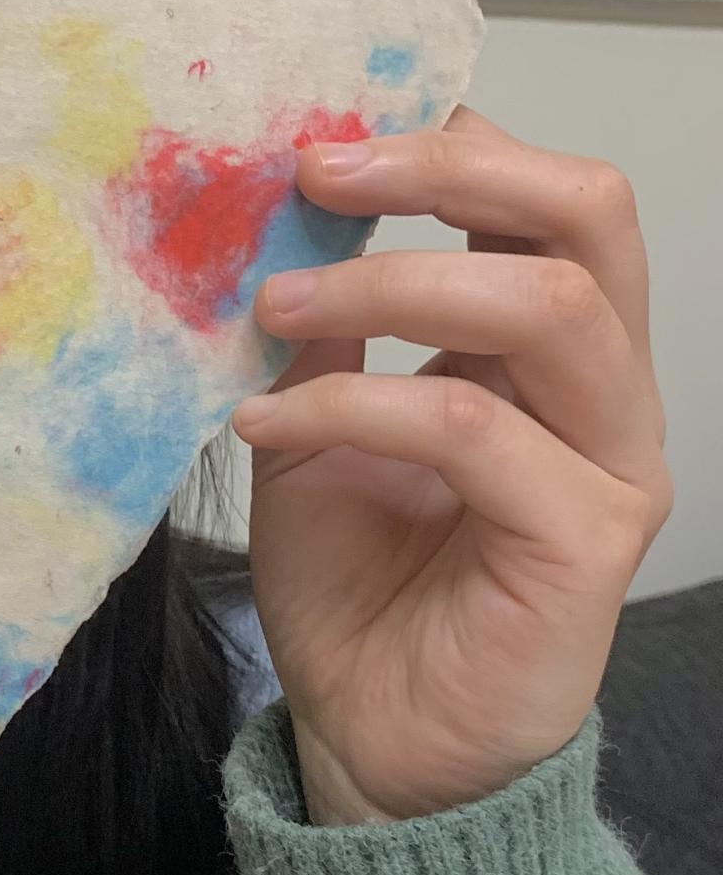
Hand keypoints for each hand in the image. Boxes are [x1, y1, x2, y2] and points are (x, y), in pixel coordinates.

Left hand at [232, 108, 671, 823]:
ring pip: (543, 306)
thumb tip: (281, 215)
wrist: (366, 729)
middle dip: (446, 172)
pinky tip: (265, 421)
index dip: (444, 149)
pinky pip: (473, 429)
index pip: (543, 201)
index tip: (315, 146)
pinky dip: (353, 406)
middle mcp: (599, 392)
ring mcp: (608, 465)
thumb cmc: (353, 579)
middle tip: (319, 171)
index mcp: (542, 348)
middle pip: (586, 216)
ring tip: (271, 307)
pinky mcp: (585, 542)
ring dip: (388, 285)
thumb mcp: (313, 421)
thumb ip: (323, 329)